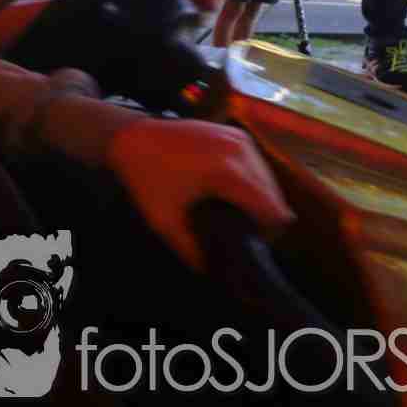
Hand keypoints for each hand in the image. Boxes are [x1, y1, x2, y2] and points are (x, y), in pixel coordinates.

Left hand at [106, 120, 294, 271]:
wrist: (132, 137)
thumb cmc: (146, 177)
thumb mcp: (164, 220)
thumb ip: (189, 249)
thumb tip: (210, 271)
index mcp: (227, 171)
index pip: (271, 208)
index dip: (268, 231)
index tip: (255, 244)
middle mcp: (241, 151)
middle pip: (274, 195)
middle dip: (266, 216)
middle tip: (247, 234)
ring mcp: (240, 140)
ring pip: (269, 179)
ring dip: (263, 198)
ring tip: (243, 216)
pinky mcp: (236, 135)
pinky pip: (258, 165)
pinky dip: (254, 181)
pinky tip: (238, 195)